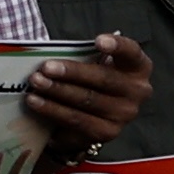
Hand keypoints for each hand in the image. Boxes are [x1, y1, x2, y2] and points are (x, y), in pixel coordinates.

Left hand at [26, 29, 155, 150]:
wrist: (93, 115)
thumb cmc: (92, 79)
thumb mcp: (94, 63)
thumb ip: (83, 56)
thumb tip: (50, 54)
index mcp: (137, 66)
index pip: (132, 52)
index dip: (117, 46)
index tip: (98, 41)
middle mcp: (137, 91)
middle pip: (104, 79)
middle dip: (72, 73)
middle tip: (45, 68)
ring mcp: (124, 114)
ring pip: (87, 100)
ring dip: (57, 91)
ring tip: (36, 83)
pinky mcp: (107, 132)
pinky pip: (76, 120)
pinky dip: (53, 110)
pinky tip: (36, 102)